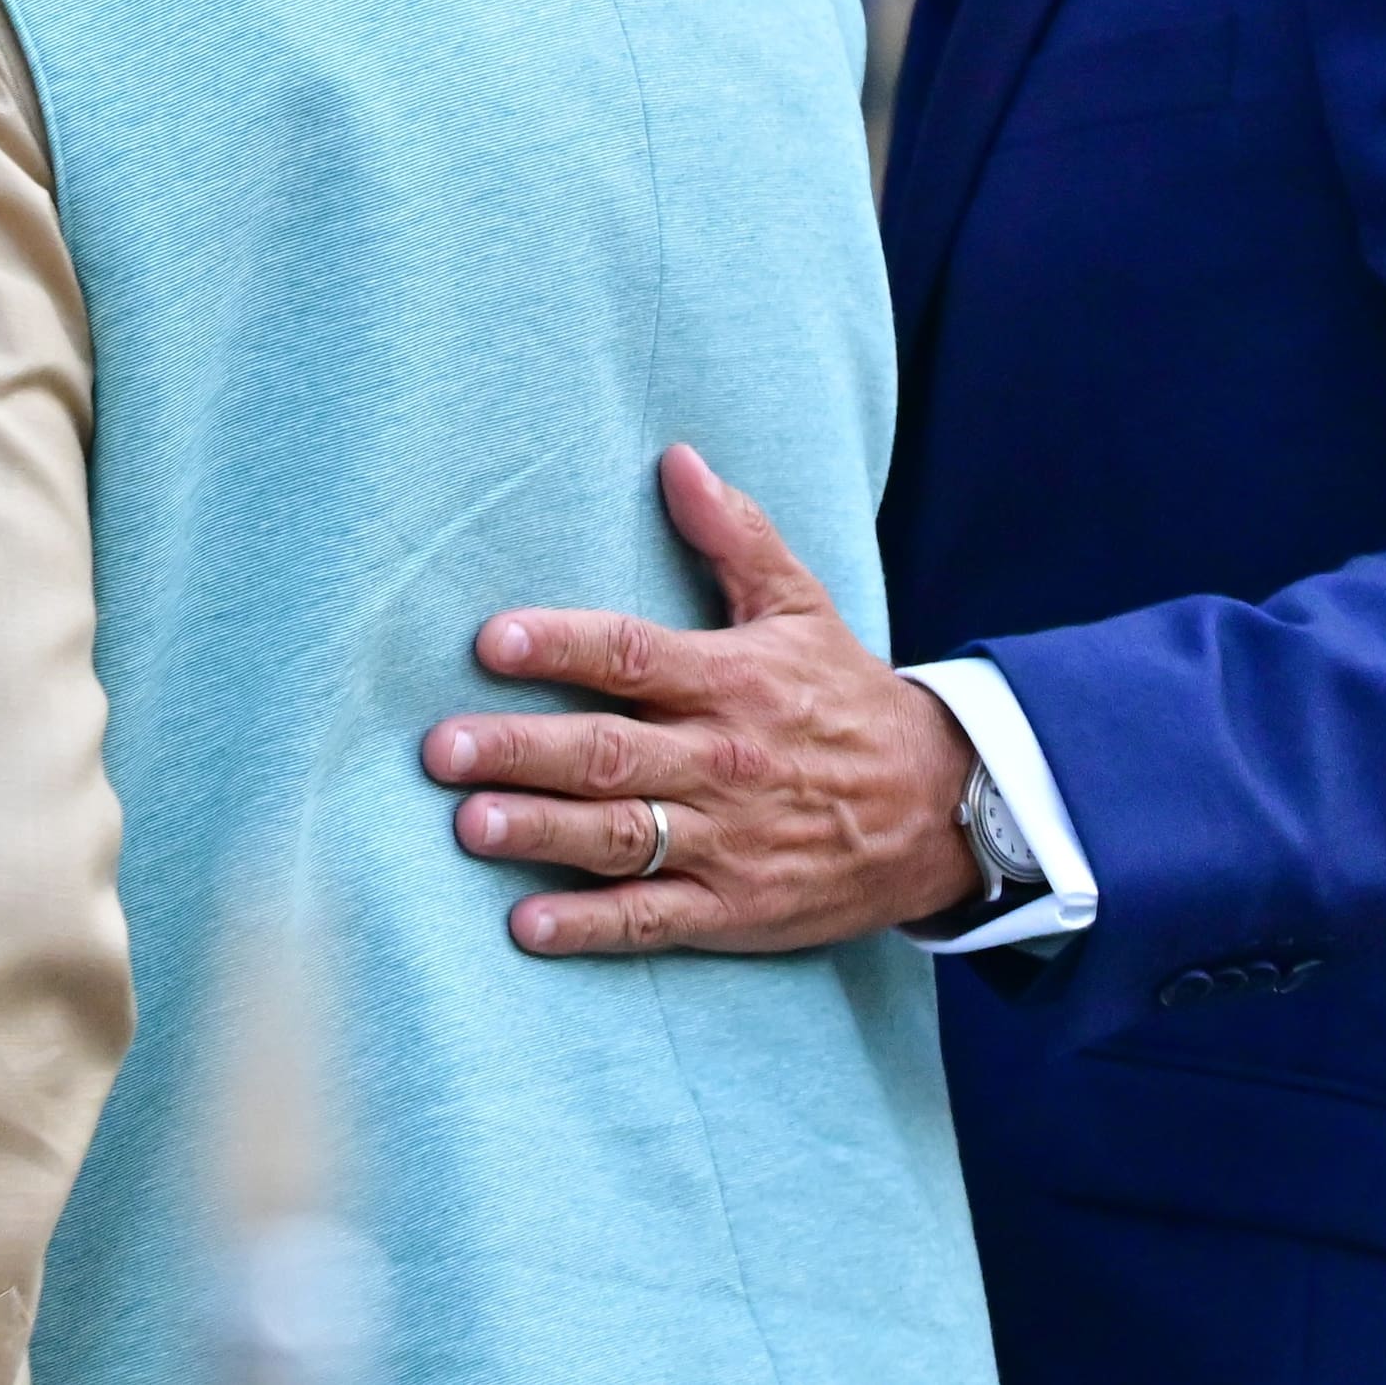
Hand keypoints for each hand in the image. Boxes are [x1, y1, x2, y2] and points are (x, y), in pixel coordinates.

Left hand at [418, 444, 984, 954]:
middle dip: (522, 749)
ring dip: (542, 832)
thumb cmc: (848, 699)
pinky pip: (653, 918)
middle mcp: (722, 760)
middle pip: (609, 751)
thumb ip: (734, 535)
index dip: (561, 646)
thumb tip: (676, 457)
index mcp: (731, 681)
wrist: (943, 808)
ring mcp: (726, 840)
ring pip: (621, 835)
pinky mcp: (733, 909)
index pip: (632, 655)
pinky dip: (591, 925)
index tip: (491, 641)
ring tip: (470, 825)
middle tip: (442, 749)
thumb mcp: (802, 607)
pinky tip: (528, 926)